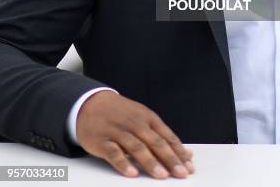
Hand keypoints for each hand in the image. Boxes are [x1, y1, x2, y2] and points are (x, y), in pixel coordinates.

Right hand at [76, 90, 194, 178]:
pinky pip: (114, 153)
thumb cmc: (121, 114)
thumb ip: (163, 136)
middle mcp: (135, 123)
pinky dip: (123, 163)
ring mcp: (118, 131)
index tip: (189, 167)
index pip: (167, 136)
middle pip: (155, 142)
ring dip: (150, 162)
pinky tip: (131, 173)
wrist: (90, 103)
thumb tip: (187, 153)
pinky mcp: (102, 140)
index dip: (178, 152)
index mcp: (147, 118)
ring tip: (161, 175)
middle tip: (181, 174)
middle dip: (170, 159)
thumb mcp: (143, 119)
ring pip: (137, 147)